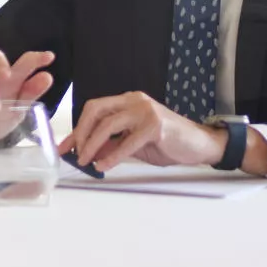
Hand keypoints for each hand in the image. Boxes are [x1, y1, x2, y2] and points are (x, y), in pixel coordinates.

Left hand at [61, 91, 262, 173]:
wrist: (200, 145)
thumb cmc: (168, 142)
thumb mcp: (133, 142)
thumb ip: (111, 144)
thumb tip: (87, 152)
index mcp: (127, 101)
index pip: (94, 109)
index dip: (78, 128)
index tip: (65, 146)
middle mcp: (134, 101)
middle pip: (96, 111)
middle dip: (80, 133)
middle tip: (74, 153)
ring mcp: (145, 111)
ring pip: (108, 125)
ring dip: (92, 145)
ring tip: (85, 161)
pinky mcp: (155, 125)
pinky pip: (127, 142)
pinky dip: (112, 156)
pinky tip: (104, 166)